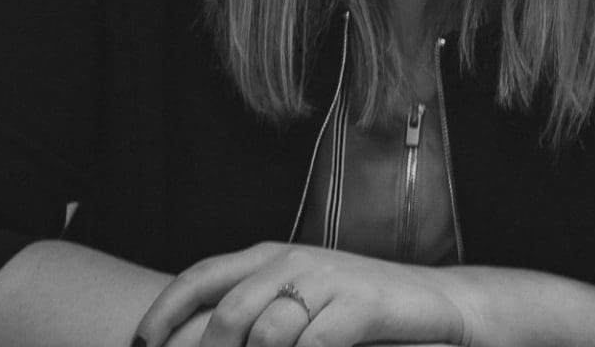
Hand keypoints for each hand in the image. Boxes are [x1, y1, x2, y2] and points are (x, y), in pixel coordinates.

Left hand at [134, 242, 468, 346]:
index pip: (200, 278)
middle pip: (228, 313)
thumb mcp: (297, 303)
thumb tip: (197, 344)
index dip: (163, 314)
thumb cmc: (353, 310)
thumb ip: (251, 316)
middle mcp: (295, 262)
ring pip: (266, 334)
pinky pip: (311, 346)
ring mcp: (330, 281)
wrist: (432, 304)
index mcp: (270, 257)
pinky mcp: (360, 305)